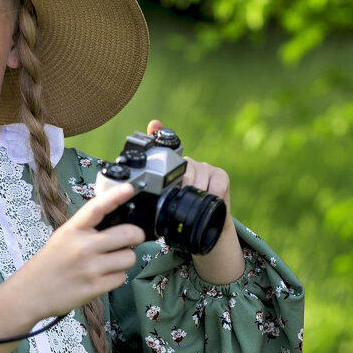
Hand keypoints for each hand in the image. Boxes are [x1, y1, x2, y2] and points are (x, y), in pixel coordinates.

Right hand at [0, 182, 144, 350]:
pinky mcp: (95, 287)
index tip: (129, 188)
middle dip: (135, 236)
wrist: (30, 292)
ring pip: (129, 258)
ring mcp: (90, 268)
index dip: (115, 196)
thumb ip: (87, 230)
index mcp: (72, 229)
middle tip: (132, 238)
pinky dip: (116, 277)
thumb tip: (118, 226)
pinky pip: (121, 277)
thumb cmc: (49, 263)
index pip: (96, 208)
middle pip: (128, 234)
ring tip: (109, 262)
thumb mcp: (63, 238)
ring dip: (124, 259)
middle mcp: (83, 247)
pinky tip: (102, 277)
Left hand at [147, 119, 243, 283]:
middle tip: (180, 194)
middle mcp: (187, 163)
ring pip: (199, 173)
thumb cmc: (182, 218)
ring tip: (194, 201)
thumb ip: (152, 200)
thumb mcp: (163, 210)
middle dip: (181, 182)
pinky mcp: (220, 175)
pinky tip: (210, 199)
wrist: (206, 228)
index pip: (164, 146)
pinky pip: (216, 182)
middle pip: (184, 165)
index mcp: (170, 169)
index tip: (153, 124)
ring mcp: (204, 167)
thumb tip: (132, 191)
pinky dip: (213, 193)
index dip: (158, 132)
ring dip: (197, 190)